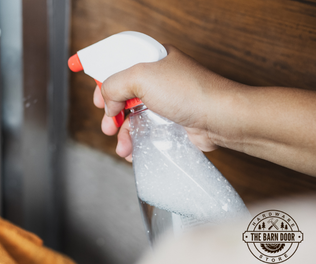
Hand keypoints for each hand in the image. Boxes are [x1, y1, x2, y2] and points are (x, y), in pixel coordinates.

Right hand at [94, 45, 236, 159]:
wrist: (220, 118)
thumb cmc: (188, 92)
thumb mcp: (141, 77)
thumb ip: (114, 85)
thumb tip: (108, 102)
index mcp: (154, 59)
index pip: (120, 66)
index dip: (105, 81)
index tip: (96, 97)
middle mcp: (160, 79)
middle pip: (124, 94)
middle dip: (112, 112)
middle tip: (107, 124)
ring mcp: (167, 101)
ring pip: (135, 116)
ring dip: (124, 132)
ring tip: (122, 145)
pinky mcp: (173, 121)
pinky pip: (148, 130)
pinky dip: (137, 141)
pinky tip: (133, 150)